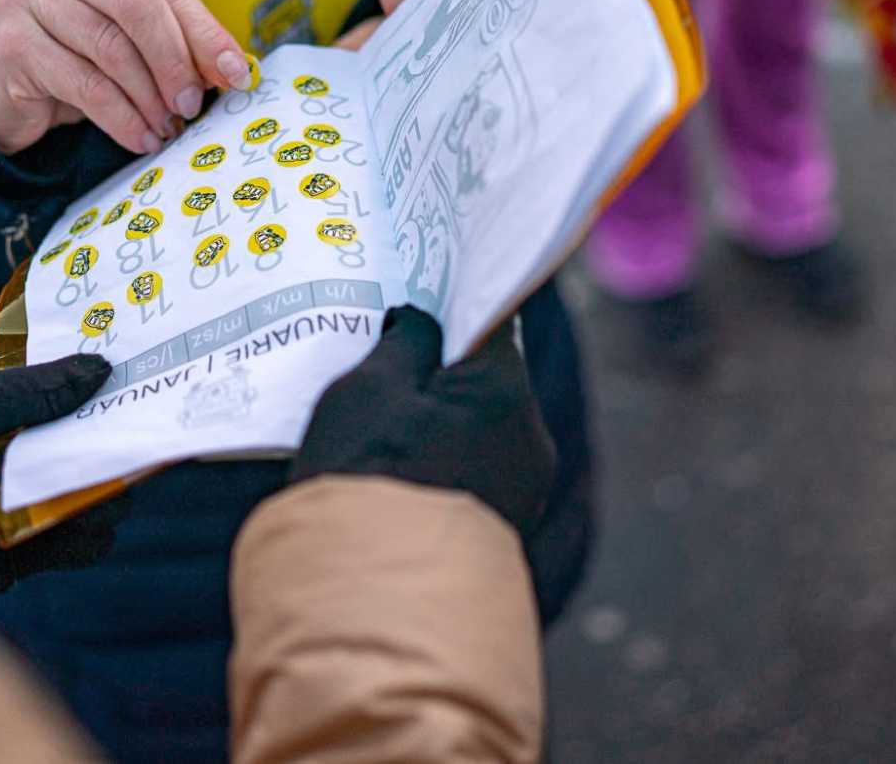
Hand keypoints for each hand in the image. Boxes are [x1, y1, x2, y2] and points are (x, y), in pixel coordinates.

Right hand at [0, 0, 252, 157]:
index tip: (235, 71)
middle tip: (193, 103)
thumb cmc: (66, 54)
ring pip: (110, 46)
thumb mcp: (121, 35)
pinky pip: (83, 83)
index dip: (203, 29)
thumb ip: (170, 36)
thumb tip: (232, 66)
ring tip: (167, 126)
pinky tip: (139, 136)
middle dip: (176, 59)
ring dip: (149, 96)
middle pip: (136, 3)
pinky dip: (121, 117)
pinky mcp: (7, 43)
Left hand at [0, 351, 123, 610]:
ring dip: (105, 490)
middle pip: (81, 431)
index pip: (53, 374)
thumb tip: (100, 365)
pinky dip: (87, 537)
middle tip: (144, 431)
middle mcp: (5, 441)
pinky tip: (76, 532)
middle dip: (111, 433)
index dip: (92, 370)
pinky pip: (77, 539)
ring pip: (88, 486)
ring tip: (103, 493)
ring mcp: (15, 495)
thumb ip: (26, 391)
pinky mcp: (21, 548)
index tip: (138, 365)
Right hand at [292, 307, 555, 534]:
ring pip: (477, 430)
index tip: (417, 294)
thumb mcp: (368, 389)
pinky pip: (473, 475)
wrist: (370, 602)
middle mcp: (530, 440)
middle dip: (438, 371)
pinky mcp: (503, 533)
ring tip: (379, 426)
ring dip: (437, 421)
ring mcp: (522, 493)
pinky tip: (393, 472)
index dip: (449, 304)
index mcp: (507, 392)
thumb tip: (421, 323)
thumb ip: (404, 341)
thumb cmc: (364, 479)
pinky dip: (440, 464)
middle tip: (382, 362)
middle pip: (483, 380)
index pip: (488, 323)